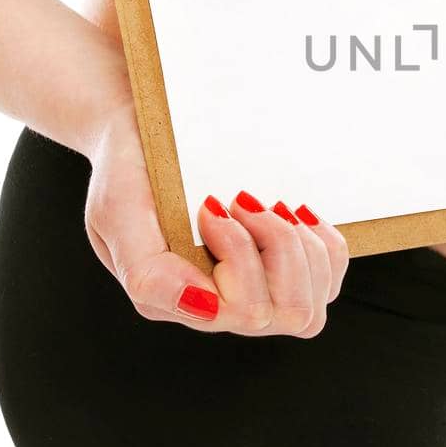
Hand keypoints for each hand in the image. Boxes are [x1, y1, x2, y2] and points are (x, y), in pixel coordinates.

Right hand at [81, 101, 349, 335]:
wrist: (140, 133)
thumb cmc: (127, 171)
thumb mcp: (116, 213)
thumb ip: (148, 270)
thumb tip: (203, 307)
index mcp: (175, 300)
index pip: (245, 310)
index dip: (240, 253)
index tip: (210, 207)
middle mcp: (217, 308)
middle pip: (291, 312)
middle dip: (278, 246)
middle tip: (243, 200)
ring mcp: (253, 293)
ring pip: (313, 305)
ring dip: (300, 244)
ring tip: (265, 204)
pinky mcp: (282, 272)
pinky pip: (328, 280)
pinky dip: (323, 243)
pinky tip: (295, 214)